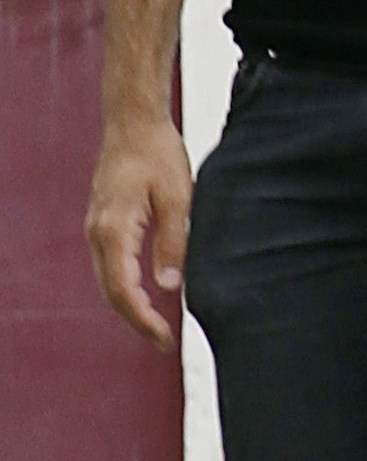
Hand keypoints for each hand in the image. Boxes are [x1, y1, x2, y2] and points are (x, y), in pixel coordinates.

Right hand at [85, 115, 193, 351]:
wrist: (133, 121)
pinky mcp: (102, 220)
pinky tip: (144, 290)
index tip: (165, 338)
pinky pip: (108, 263)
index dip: (144, 320)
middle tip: (164, 339)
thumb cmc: (157, 152)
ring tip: (157, 323)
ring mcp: (96, 227)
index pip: (124, 291)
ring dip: (128, 304)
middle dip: (136, 319)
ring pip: (107, 279)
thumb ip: (173, 242)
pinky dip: (123, 284)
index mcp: (114, 230)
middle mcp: (97, 232)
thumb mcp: (177, 197)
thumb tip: (170, 285)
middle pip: (110, 292)